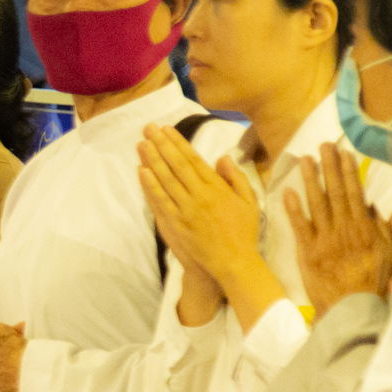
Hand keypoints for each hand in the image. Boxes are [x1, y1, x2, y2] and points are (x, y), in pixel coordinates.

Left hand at [138, 124, 264, 291]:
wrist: (233, 262)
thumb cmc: (243, 232)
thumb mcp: (249, 202)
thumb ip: (236, 178)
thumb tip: (222, 157)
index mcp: (217, 188)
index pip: (193, 159)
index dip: (178, 143)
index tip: (167, 129)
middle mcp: (199, 196)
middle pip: (176, 165)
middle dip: (161, 144)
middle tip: (148, 128)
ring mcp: (185, 210)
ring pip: (165, 180)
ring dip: (152, 160)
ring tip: (141, 143)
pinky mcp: (175, 224)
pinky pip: (159, 201)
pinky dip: (150, 185)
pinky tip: (142, 171)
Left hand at [286, 144, 391, 312]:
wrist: (354, 309)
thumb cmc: (375, 284)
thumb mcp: (391, 254)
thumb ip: (390, 229)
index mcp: (365, 228)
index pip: (356, 192)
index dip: (348, 171)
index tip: (344, 153)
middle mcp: (345, 229)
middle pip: (336, 192)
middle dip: (329, 167)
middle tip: (322, 146)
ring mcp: (325, 240)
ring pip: (317, 204)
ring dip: (310, 180)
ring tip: (304, 160)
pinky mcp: (308, 252)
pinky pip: (299, 226)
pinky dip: (293, 208)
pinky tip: (287, 192)